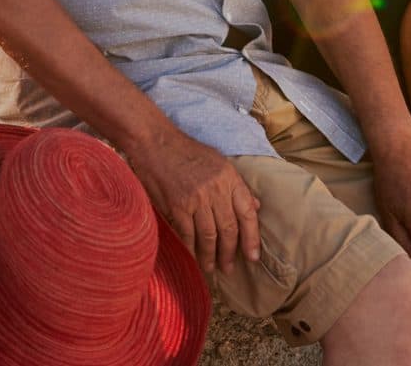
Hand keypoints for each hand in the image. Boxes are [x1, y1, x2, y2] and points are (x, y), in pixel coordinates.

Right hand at [128, 132, 260, 272]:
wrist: (155, 142)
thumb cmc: (186, 151)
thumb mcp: (218, 162)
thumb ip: (237, 185)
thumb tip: (255, 207)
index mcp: (229, 178)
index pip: (247, 213)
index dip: (252, 238)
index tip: (253, 256)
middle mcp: (216, 190)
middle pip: (229, 229)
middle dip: (230, 252)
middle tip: (228, 268)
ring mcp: (196, 199)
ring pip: (209, 235)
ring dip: (210, 255)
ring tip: (211, 268)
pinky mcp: (177, 205)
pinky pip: (188, 233)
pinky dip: (191, 248)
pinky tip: (192, 256)